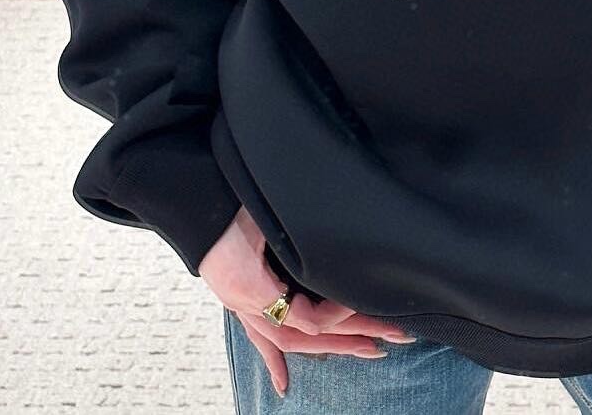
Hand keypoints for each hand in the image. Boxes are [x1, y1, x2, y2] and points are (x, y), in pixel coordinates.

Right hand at [199, 207, 417, 398]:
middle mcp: (251, 305)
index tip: (364, 304)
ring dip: (331, 346)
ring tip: (367, 350)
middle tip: (392, 337)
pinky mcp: (242, 302)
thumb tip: (326, 238)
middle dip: (352, 337)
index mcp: (256, 289)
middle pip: (308, 334)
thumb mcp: (261, 222)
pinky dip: (273, 363)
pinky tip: (284, 384)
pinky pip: (260, 339)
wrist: (199, 206)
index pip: (306, 318)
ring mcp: (245, 308)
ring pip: (291, 339)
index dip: (338, 316)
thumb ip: (290, 240)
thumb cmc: (231, 210)